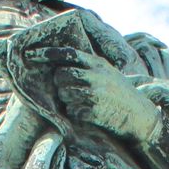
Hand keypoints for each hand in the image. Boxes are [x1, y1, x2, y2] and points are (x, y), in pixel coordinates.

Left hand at [22, 38, 161, 145]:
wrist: (140, 115)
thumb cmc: (120, 94)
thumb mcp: (107, 72)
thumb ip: (88, 66)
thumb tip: (59, 67)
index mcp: (97, 63)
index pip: (66, 53)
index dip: (45, 54)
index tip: (29, 54)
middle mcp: (94, 75)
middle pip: (61, 76)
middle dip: (60, 84)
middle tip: (70, 90)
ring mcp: (94, 93)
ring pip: (64, 94)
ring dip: (68, 100)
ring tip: (83, 102)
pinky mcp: (93, 111)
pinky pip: (72, 111)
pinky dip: (76, 114)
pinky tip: (88, 113)